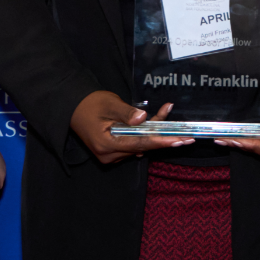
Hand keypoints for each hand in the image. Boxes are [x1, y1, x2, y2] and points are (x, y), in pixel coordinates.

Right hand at [69, 90, 189, 164]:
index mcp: (106, 144)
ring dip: (154, 132)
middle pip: (142, 146)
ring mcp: (110, 156)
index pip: (140, 144)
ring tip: (167, 111)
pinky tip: (154, 120)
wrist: (73, 107)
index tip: (179, 141)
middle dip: (163, 136)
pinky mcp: (112, 152)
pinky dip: (144, 134)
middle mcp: (109, 155)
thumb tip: (143, 118)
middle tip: (186, 136)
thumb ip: (126, 112)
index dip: (161, 142)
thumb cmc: (90, 103)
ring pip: (139, 145)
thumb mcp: (109, 103)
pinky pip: (133, 144)